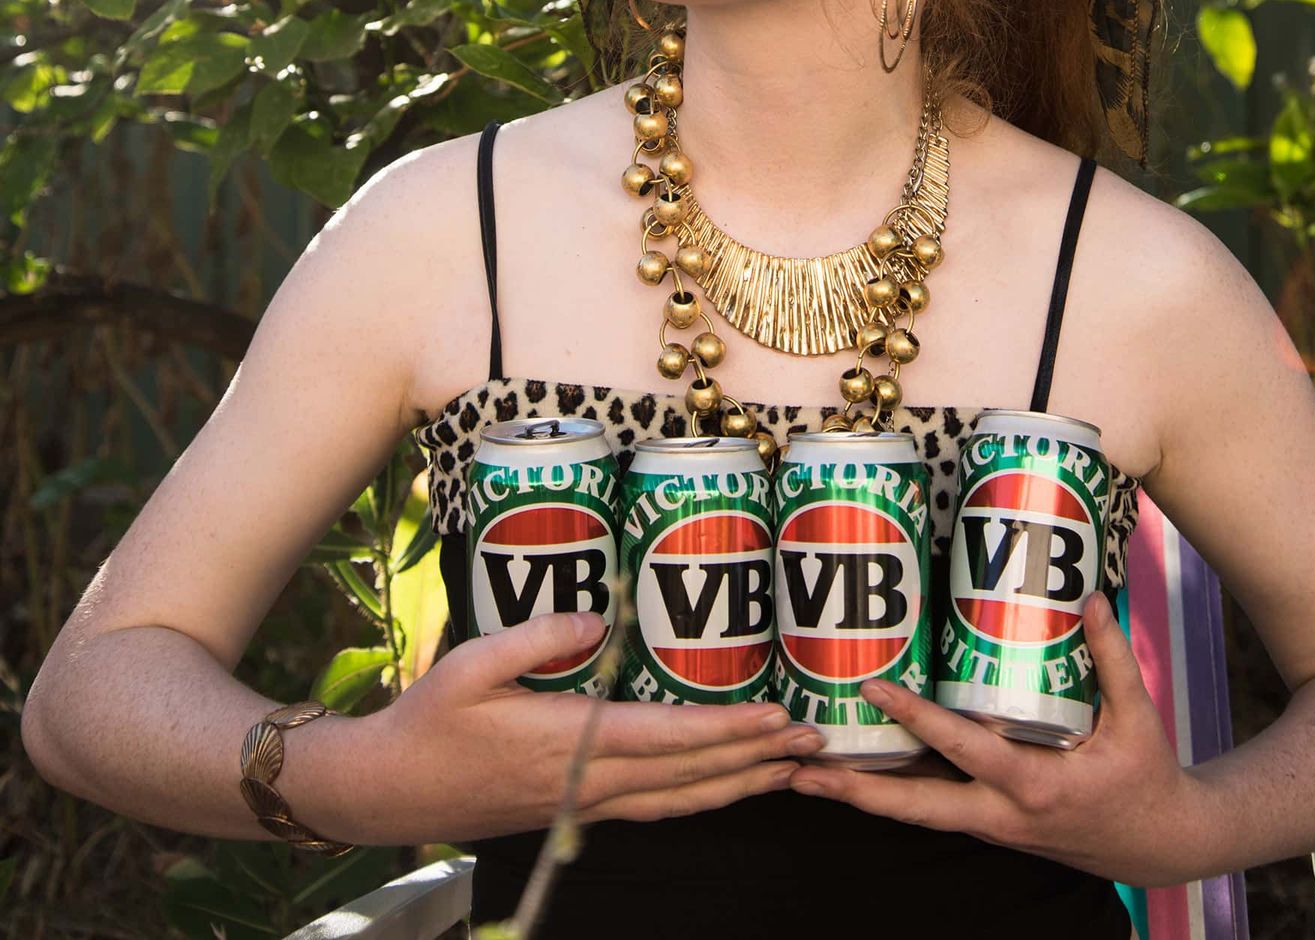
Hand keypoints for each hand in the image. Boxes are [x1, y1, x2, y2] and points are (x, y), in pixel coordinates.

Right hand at [357, 612, 821, 844]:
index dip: (727, 732)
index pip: (666, 740)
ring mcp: (582, 804)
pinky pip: (654, 807)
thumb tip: (597, 618)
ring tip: (788, 771)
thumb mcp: (470, 665)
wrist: (386, 792)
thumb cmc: (427, 723)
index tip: (776, 719)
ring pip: (678, 801)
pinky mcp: (574, 809)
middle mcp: (585, 783)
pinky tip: (721, 787)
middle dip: (756, 760)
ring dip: (739, 785)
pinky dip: (699, 797)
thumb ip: (535, 637)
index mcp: (567, 744)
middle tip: (814, 744)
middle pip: (689, 777)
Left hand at [788, 592, 1212, 887]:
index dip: (917, 719)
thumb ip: (1113, 656)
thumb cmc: (1147, 778)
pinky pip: (931, 808)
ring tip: (802, 774)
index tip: (873, 687)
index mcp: (1035, 786)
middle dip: (854, 791)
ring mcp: (992, 824)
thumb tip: (1088, 595)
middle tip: (798, 769)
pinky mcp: (989, 822)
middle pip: (913, 807)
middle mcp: (1002, 814)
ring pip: (913, 814)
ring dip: (860, 796)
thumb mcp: (1139, 718)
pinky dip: (891, 793)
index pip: (963, 750)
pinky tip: (857, 771)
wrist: (1162, 845)